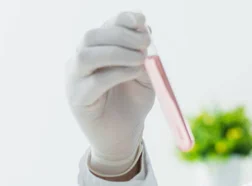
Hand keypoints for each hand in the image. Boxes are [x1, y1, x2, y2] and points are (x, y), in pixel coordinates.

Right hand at [66, 11, 153, 176]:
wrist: (125, 133)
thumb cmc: (133, 101)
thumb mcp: (145, 74)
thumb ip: (143, 55)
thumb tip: (145, 31)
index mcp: (99, 49)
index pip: (105, 26)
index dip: (123, 19)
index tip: (142, 22)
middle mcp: (82, 60)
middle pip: (92, 36)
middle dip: (121, 35)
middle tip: (145, 44)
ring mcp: (75, 79)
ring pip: (86, 55)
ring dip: (116, 52)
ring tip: (139, 59)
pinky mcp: (77, 99)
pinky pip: (93, 81)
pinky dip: (117, 73)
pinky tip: (134, 72)